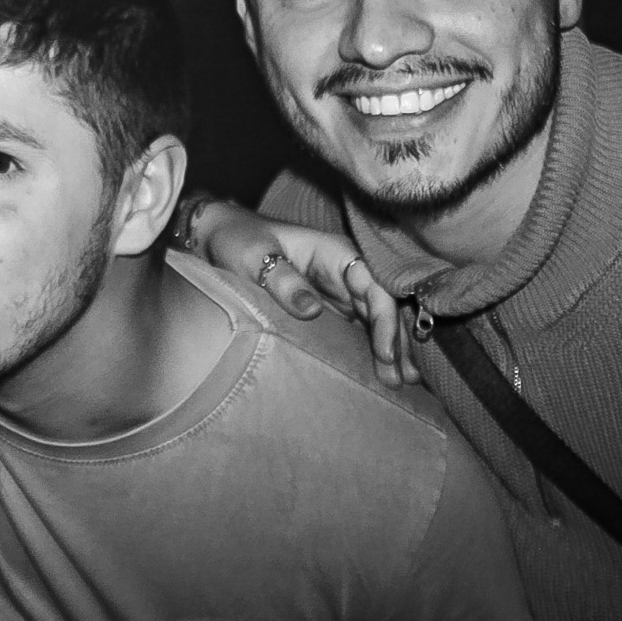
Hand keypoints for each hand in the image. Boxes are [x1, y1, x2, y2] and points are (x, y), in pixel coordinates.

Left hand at [192, 201, 419, 388]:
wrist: (219, 238)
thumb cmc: (239, 240)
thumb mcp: (255, 256)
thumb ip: (282, 279)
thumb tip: (311, 309)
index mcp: (336, 252)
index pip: (374, 287)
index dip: (385, 319)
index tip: (384, 352)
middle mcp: (346, 272)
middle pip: (383, 308)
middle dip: (396, 342)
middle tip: (402, 379)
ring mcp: (340, 292)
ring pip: (376, 322)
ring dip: (391, 349)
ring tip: (403, 382)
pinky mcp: (331, 309)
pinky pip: (360, 330)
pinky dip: (373, 350)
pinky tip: (385, 373)